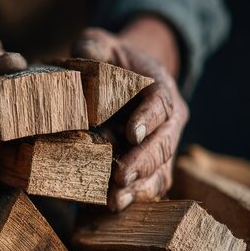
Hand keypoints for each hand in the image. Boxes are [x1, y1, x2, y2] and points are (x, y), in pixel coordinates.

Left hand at [72, 16, 188, 210]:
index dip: (149, 119)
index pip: (161, 103)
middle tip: (121, 177)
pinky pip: (148, 185)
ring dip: (140, 187)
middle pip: (164, 144)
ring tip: (115, 201)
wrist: (124, 76)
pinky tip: (110, 206)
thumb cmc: (110, 59)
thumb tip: (81, 59)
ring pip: (160, 171)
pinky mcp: (148, 166)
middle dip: (143, 163)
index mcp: (161, 88)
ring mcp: (160, 145)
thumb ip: (93, 47)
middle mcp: (168, 121)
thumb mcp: (101, 43)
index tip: (133, 133)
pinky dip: (133, 197)